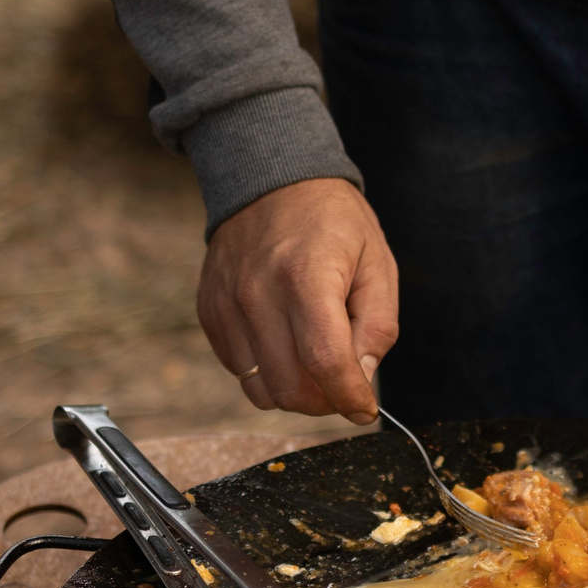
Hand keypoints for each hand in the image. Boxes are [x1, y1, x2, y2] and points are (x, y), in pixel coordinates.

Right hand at [198, 178, 398, 421]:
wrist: (270, 178)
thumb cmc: (334, 222)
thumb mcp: (377, 264)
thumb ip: (377, 327)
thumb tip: (361, 379)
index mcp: (307, 276)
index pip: (326, 362)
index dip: (350, 398)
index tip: (364, 409)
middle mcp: (258, 294)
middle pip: (290, 389)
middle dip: (325, 402)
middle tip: (343, 385)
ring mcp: (227, 304)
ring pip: (261, 390)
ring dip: (295, 391)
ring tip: (315, 363)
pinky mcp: (210, 311)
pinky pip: (239, 370)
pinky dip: (267, 371)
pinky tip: (286, 340)